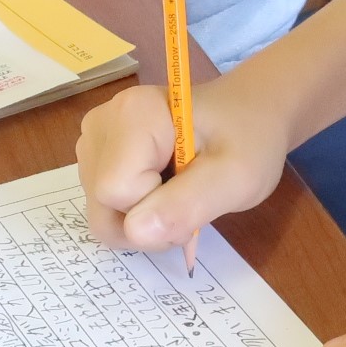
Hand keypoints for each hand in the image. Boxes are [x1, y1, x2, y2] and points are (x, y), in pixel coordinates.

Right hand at [76, 81, 288, 251]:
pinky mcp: (97, 153)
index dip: (157, 210)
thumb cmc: (249, 139)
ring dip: (140, 221)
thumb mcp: (235, 178)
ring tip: (179, 195)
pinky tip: (161, 192)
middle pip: (102, 203)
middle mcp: (102, 122)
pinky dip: (133, 212)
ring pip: (100, 209)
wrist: (250, 114)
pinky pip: (103, 203)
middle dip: (145, 223)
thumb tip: (135, 232)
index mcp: (133, 115)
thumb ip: (187, 205)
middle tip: (189, 203)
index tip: (196, 195)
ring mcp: (95, 138)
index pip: (117, 191)